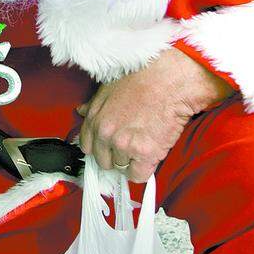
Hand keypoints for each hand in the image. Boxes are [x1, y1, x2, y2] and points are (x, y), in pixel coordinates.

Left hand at [77, 47, 233, 182]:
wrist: (171, 79)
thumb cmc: (144, 77)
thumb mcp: (110, 86)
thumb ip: (94, 104)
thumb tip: (82, 111)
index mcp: (95, 119)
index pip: (88, 147)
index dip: (102, 147)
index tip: (111, 146)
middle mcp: (106, 134)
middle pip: (104, 161)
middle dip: (116, 155)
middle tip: (133, 143)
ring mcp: (124, 145)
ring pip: (122, 167)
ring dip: (133, 159)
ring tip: (146, 140)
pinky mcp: (145, 153)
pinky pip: (138, 175)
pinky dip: (143, 170)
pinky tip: (150, 155)